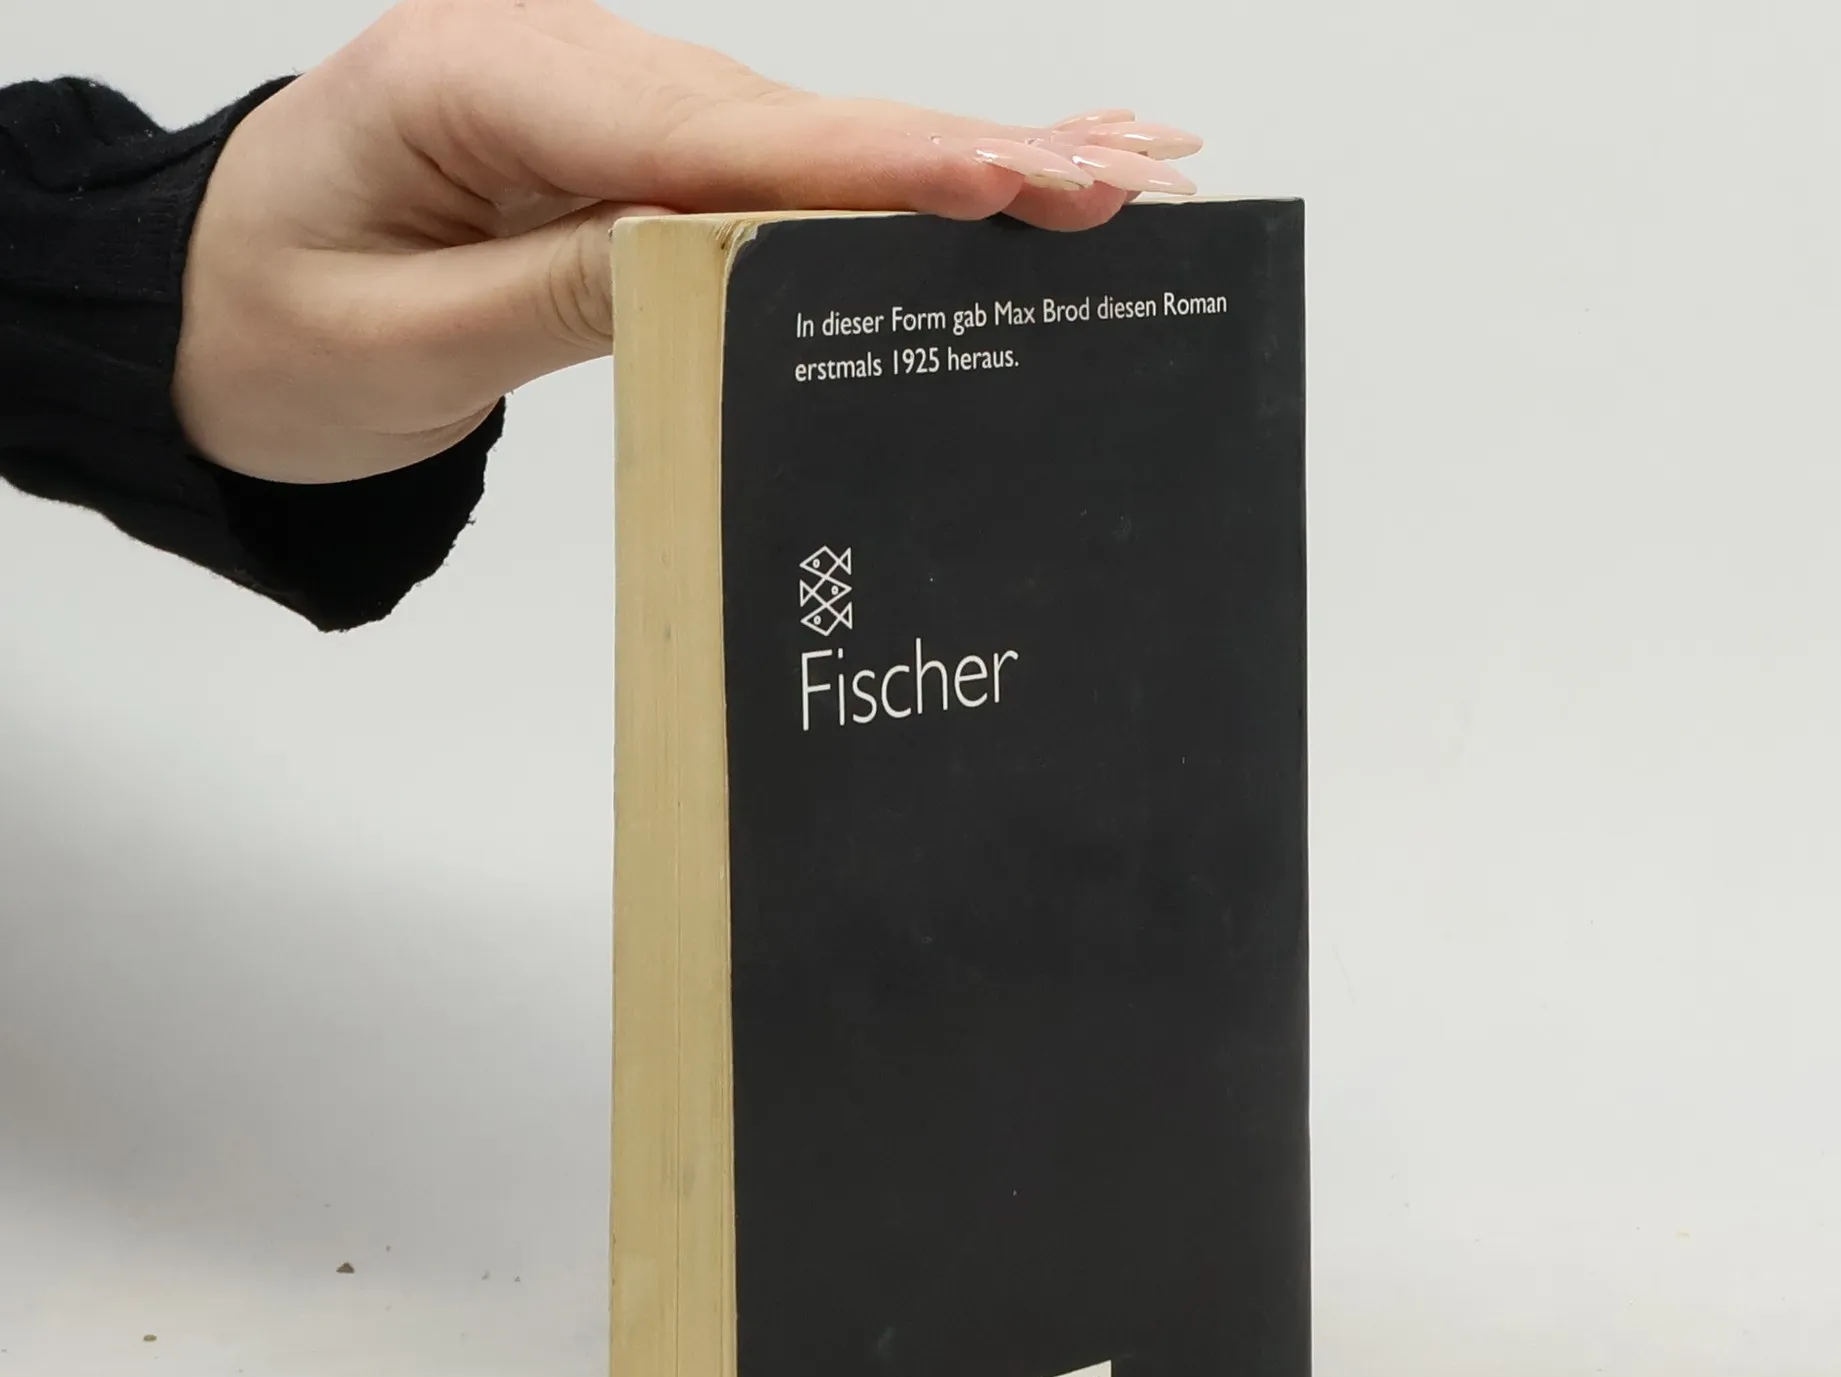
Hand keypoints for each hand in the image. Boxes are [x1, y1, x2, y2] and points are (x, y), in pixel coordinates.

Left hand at [173, 0, 1202, 484]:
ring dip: (958, 161)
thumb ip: (565, 292)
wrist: (206, 311)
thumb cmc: (269, 324)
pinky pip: (776, 166)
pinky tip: (998, 171)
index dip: (868, 166)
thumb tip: (729, 262)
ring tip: (1118, 174)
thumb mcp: (399, 341)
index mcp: (478, 80)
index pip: (706, 135)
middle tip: (1130, 177)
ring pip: (806, 137)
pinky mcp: (632, 154)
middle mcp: (562, 67)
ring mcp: (607, 104)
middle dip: (964, 151)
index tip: (1007, 178)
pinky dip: (892, 180)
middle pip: (789, 117)